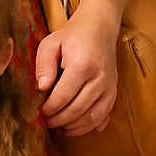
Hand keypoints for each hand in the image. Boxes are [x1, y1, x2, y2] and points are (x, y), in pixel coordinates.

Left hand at [36, 0, 119, 135]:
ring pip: (92, 117)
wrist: (100, 27)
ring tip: (60, 127)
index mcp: (82, 65)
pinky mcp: (114, 91)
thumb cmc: (72, 35)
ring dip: (74, 127)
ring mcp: (109, 86)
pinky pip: (104, 116)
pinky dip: (90, 127)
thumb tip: (42, 88)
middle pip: (77, 110)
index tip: (41, 112)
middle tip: (47, 123)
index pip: (63, 97)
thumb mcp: (50, 43)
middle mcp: (99, 78)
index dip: (50, 109)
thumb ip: (43, 65)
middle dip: (59, 120)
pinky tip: (76, 128)